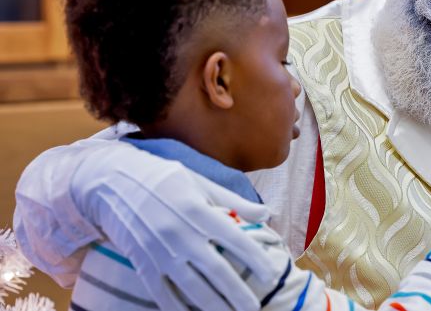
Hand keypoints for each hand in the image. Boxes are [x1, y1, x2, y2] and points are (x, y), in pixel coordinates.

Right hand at [71, 143, 275, 310]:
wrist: (114, 181)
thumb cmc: (166, 179)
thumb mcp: (202, 183)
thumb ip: (235, 202)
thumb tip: (266, 214)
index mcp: (198, 211)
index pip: (234, 238)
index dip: (254, 258)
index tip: (270, 273)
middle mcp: (180, 233)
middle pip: (215, 269)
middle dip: (237, 292)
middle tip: (254, 308)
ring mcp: (160, 251)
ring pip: (191, 286)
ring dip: (214, 305)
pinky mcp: (142, 263)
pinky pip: (162, 292)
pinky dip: (178, 308)